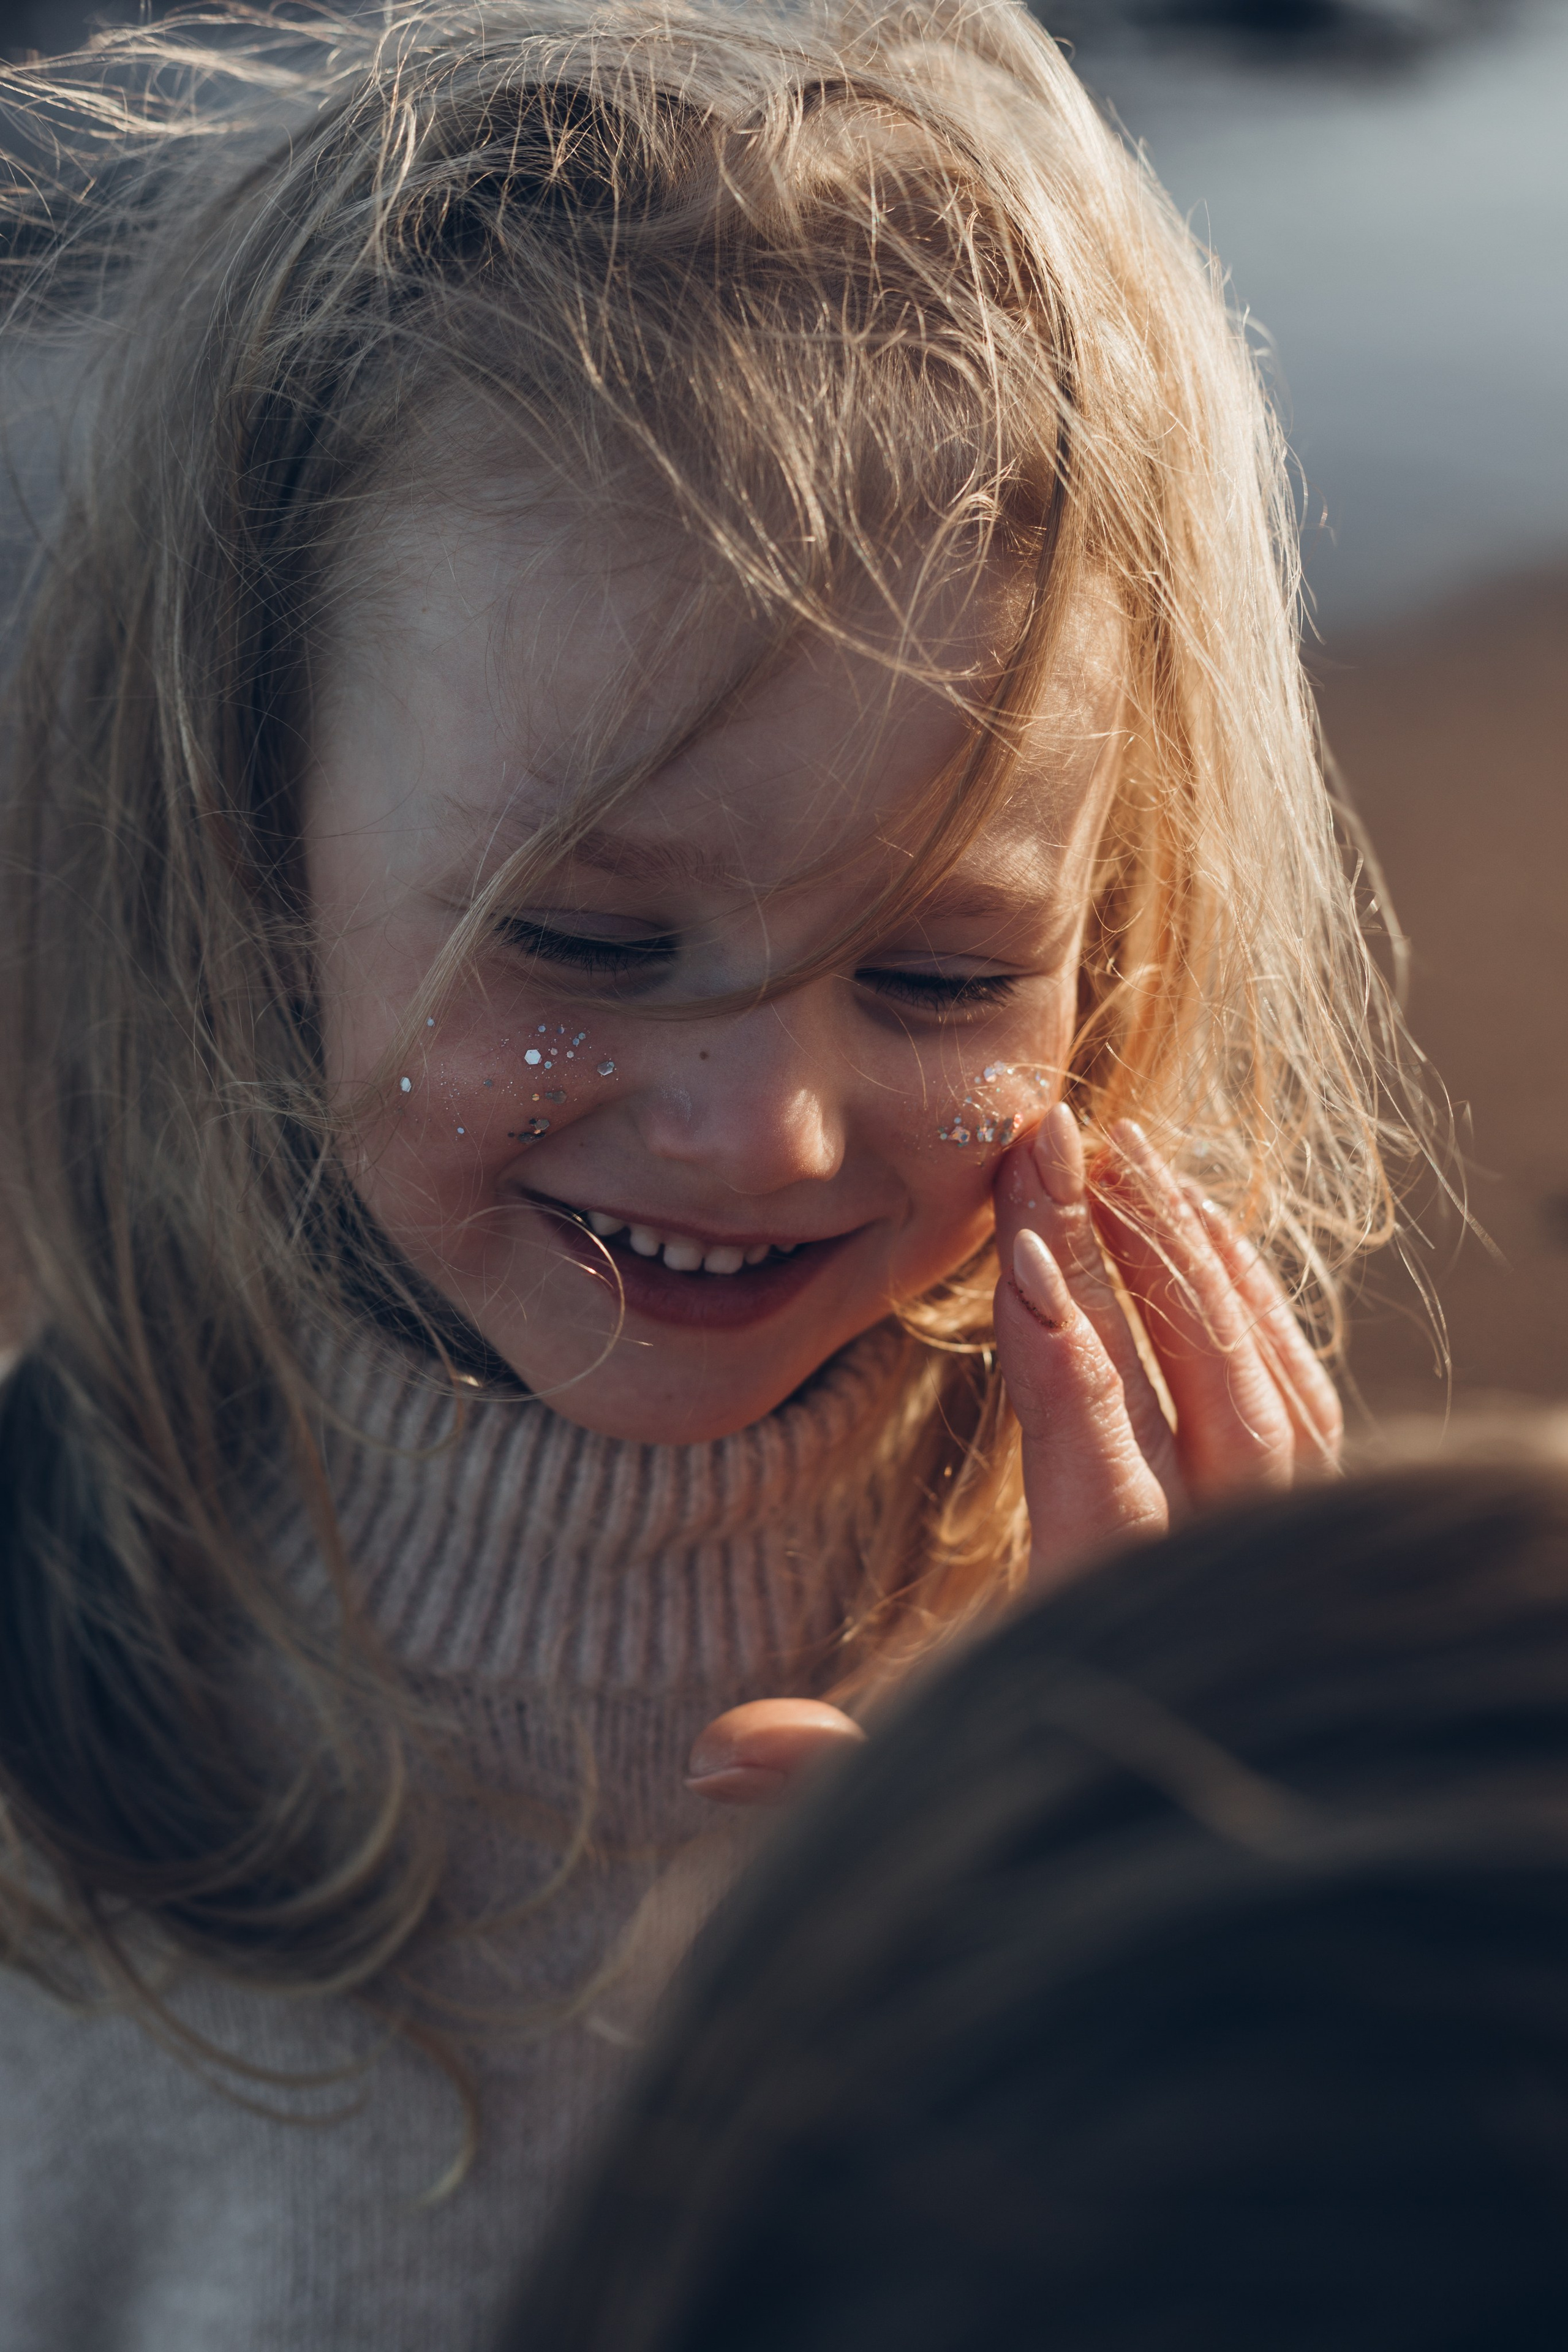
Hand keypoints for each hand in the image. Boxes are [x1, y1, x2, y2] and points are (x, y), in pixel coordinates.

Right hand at [686, 1106, 1339, 1807]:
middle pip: (1188, 1393)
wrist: (1205, 1881)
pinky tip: (1214, 1243)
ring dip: (1193, 1267)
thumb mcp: (929, 1782)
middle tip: (1060, 1147)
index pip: (1098, 1462)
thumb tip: (711, 1758)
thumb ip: (831, 1768)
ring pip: (1259, 1385)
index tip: (1028, 1242)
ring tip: (1131, 1165)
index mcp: (1114, 1624)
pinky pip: (1302, 1403)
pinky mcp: (1306, 1537)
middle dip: (1120, 1260)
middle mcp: (1216, 1580)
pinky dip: (1258, 1313)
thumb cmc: (1049, 1814)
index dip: (1065, 1352)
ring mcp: (1275, 1554)